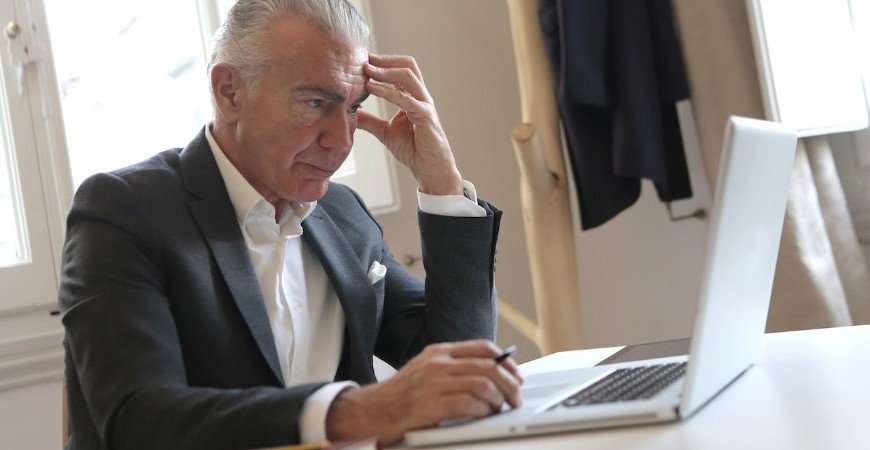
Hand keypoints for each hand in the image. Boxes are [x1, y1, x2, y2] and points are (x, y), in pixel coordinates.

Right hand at [325, 340, 523, 444]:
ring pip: (483, 384)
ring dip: (499, 399)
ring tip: (500, 408)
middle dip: (509, 383)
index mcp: (439, 351)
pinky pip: (469, 404)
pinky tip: (483, 414)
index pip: (482, 347)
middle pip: (488, 366)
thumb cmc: (401, 393)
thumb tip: (489, 372)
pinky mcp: (431, 404)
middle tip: (515, 397)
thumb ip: (453, 367)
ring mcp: (434, 383)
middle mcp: (438, 363)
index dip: (506, 361)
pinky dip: (483, 410)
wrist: (372, 409)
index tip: (516, 374)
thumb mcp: (426, 369)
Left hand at [357, 54, 462, 195]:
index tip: (362, 61)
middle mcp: (421, 96)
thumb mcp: (385, 132)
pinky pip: (406, 99)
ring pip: (408, 76)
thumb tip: (351, 114)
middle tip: (364, 59)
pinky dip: (387, 91)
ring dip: (385, 71)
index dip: (383, 62)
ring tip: (366, 70)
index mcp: (413, 97)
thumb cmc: (413, 150)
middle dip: (385, 60)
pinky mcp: (425, 116)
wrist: (429, 169)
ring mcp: (424, 104)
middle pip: (407, 65)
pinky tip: (371, 89)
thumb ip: (369, 121)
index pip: (400, 70)